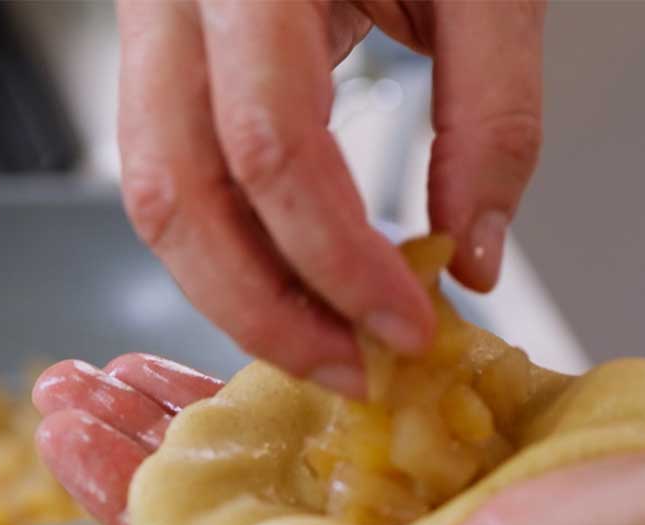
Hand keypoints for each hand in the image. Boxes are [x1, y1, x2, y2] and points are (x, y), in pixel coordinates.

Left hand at [34, 356, 644, 524]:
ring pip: (281, 455)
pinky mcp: (457, 450)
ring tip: (133, 367)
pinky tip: (251, 346)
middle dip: (145, 448)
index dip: (126, 504)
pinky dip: (302, 374)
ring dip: (208, 406)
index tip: (67, 440)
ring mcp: (416, 509)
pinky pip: (357, 411)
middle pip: (230, 507)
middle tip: (72, 388)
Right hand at [117, 1, 544, 396]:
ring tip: (323, 342)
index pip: (271, 146)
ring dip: (236, 293)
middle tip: (349, 370)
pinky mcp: (160, 59)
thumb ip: (492, 115)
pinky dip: (231, 248)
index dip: (337, 260)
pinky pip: (170, 178)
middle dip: (263, 309)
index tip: (407, 327)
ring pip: (154, 199)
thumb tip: (470, 258)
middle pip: (175, 193)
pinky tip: (295, 281)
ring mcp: (152, 27)